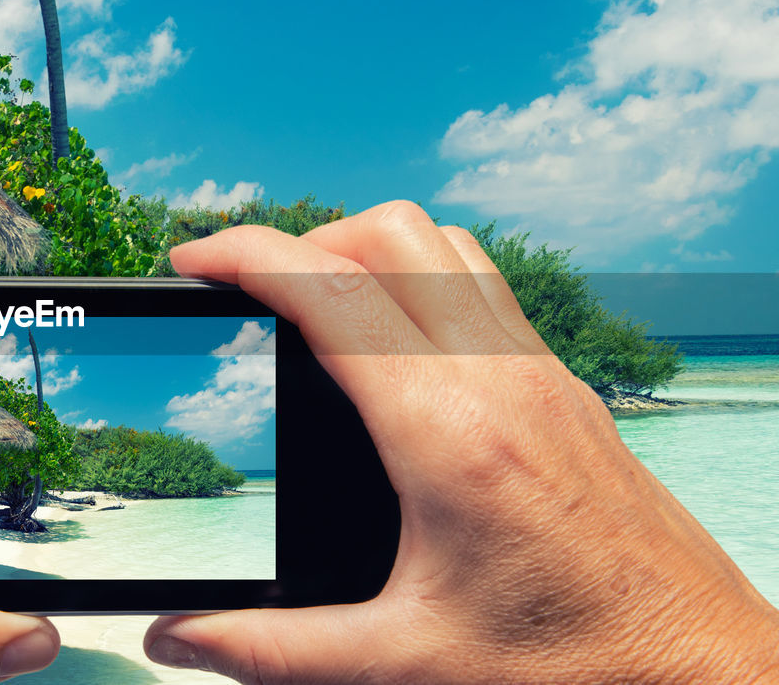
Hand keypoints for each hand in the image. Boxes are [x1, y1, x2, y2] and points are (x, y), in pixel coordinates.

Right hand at [146, 201, 778, 682]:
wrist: (696, 667)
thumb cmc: (572, 660)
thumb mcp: (403, 658)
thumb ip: (271, 648)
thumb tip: (179, 636)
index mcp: (445, 431)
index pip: (330, 292)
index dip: (246, 254)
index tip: (194, 258)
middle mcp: (497, 377)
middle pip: (388, 234)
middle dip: (303, 240)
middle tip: (252, 291)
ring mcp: (539, 372)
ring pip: (443, 244)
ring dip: (369, 249)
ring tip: (319, 301)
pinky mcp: (563, 385)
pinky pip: (482, 285)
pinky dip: (421, 278)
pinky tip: (397, 344)